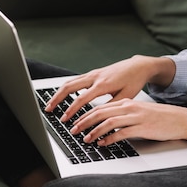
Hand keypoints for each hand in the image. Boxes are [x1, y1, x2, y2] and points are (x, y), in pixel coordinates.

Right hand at [45, 55, 175, 122]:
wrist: (138, 66)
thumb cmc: (134, 81)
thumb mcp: (126, 97)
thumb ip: (111, 107)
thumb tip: (98, 118)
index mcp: (103, 84)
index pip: (82, 98)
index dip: (72, 110)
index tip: (65, 119)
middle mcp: (94, 77)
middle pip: (69, 87)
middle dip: (57, 99)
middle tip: (49, 110)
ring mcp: (91, 74)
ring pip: (69, 82)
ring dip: (58, 93)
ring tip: (51, 104)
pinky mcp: (91, 73)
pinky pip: (74, 80)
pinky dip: (65, 89)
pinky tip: (60, 96)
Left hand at [70, 99, 186, 145]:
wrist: (182, 119)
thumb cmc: (160, 117)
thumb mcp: (138, 112)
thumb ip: (122, 116)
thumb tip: (105, 125)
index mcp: (126, 102)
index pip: (100, 107)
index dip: (85, 115)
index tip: (75, 122)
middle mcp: (129, 107)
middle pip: (100, 113)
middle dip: (84, 122)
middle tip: (73, 130)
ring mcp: (136, 117)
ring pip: (108, 122)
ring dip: (94, 131)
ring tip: (85, 139)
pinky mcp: (142, 127)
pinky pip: (121, 133)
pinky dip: (110, 138)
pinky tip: (103, 143)